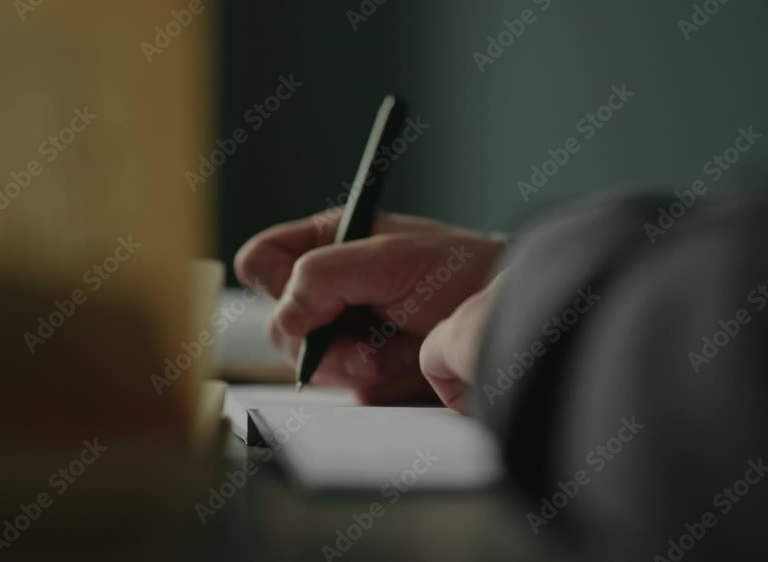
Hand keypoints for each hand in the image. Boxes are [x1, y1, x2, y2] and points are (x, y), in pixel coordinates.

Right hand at [234, 211, 503, 404]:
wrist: (508, 318)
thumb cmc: (462, 272)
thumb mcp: (392, 259)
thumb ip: (324, 275)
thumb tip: (284, 315)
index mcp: (327, 243)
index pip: (260, 262)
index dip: (276, 283)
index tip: (312, 298)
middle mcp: (327, 288)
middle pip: (279, 325)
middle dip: (325, 340)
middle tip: (369, 340)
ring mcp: (343, 332)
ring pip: (309, 365)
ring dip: (355, 365)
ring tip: (399, 350)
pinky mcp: (363, 370)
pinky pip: (344, 390)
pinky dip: (377, 383)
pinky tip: (407, 364)